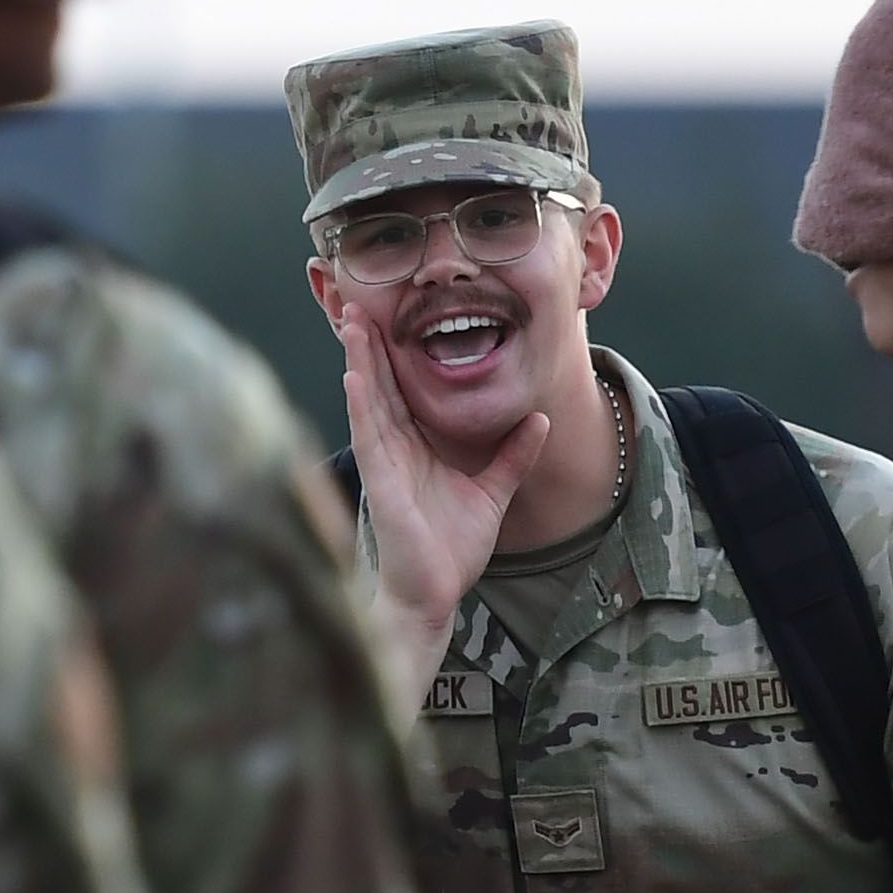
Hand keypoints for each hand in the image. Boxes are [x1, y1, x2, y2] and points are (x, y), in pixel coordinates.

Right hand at [339, 315, 546, 642]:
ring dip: (359, 360)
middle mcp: (393, 448)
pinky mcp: (380, 481)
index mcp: (414, 446)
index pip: (401, 389)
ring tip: (352, 321)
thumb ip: (513, 456)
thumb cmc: (451, 549)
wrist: (435, 593)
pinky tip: (353, 374)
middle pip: (379, 384)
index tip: (391, 314)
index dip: (393, 352)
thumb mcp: (493, 492)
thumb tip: (541, 419)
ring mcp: (383, 462)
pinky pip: (368, 435)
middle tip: (360, 299)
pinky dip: (360, 404)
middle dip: (369, 342)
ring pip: (367, 400)